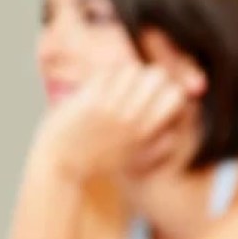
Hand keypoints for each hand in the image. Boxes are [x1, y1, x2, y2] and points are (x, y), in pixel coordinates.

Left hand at [33, 64, 192, 181]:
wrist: (62, 169)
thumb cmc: (98, 164)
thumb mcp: (136, 159)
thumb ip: (158, 146)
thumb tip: (175, 133)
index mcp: (146, 132)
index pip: (176, 95)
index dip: (168, 89)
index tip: (156, 96)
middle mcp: (132, 118)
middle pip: (157, 75)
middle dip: (148, 77)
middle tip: (135, 88)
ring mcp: (110, 107)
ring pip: (132, 69)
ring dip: (125, 75)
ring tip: (114, 87)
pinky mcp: (88, 100)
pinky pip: (105, 73)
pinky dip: (103, 76)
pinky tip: (97, 88)